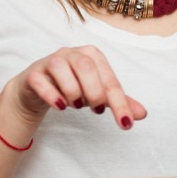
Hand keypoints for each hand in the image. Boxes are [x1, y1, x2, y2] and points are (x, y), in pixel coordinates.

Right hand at [1, 45, 147, 131]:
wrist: (37, 89)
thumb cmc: (73, 86)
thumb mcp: (98, 94)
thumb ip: (119, 102)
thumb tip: (143, 114)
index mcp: (93, 55)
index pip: (110, 79)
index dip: (120, 103)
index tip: (126, 124)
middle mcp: (72, 53)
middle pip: (87, 68)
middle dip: (95, 92)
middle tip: (96, 109)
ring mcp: (51, 61)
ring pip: (62, 70)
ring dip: (73, 92)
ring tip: (75, 105)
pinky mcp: (33, 74)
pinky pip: (41, 81)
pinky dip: (52, 95)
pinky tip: (60, 106)